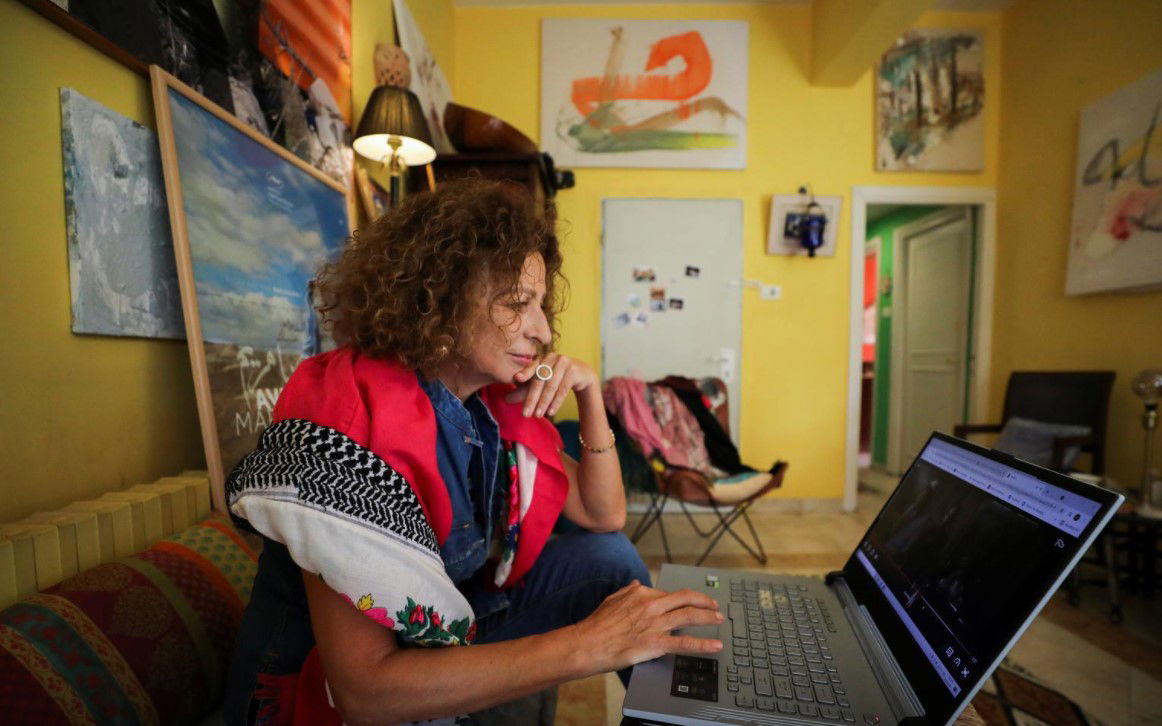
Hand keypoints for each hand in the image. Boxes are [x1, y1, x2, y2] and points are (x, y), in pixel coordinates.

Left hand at [505, 352, 598, 417]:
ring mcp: (564, 362)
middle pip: (540, 380)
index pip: (531, 368)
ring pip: (551, 386)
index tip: (517, 378)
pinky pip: (563, 388)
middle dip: (532, 398)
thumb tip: (505, 399)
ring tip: (538, 415)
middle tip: (525, 414)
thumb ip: (523, 391)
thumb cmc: (556, 379)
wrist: (581, 375)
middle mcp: (552, 358)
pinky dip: (556, 401)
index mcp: (541, 359)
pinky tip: (551, 412)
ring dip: (544, 402)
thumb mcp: (540, 385)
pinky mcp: (574, 371)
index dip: (525, 372)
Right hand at [570, 581, 723, 673]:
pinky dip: (704, 644)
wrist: (589, 643)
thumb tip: (638, 584)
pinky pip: (685, 643)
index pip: (670, 594)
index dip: (683, 599)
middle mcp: (652, 606)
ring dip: (708, 618)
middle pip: (686, 599)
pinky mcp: (656, 643)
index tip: (691, 602)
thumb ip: (629, 590)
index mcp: (642, 594)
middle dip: (705, 602)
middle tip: (714, 606)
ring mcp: (656, 624)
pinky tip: (715, 645)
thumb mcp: (613, 598)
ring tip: (719, 619)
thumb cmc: (598, 624)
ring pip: (690, 617)